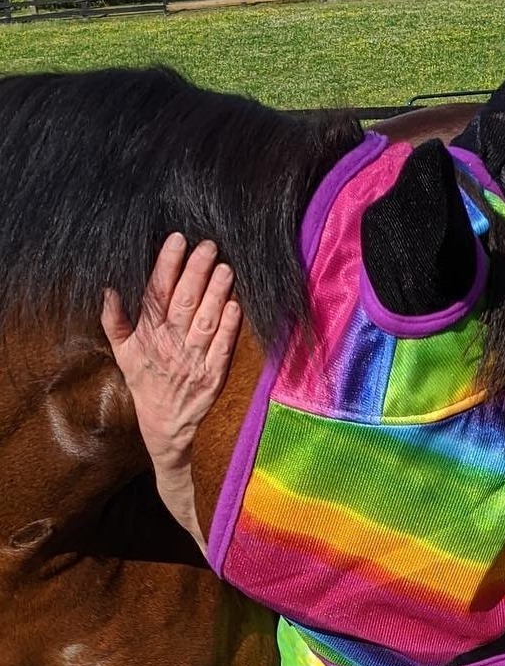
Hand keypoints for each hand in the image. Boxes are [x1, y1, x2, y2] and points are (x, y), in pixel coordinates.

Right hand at [101, 233, 241, 468]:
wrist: (165, 425)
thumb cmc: (146, 382)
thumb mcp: (122, 353)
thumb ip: (114, 321)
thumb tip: (108, 289)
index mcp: (147, 335)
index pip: (157, 293)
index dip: (167, 265)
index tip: (178, 240)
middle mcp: (170, 345)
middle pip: (183, 302)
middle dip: (196, 271)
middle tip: (209, 246)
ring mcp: (193, 361)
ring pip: (205, 321)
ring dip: (216, 294)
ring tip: (226, 269)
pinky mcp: (214, 376)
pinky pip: (222, 348)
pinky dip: (229, 327)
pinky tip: (235, 306)